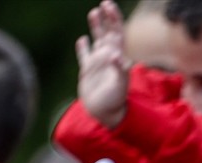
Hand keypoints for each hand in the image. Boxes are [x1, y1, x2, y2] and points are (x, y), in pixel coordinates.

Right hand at [76, 0, 129, 128]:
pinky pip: (85, 56)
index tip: (109, 6)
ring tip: (94, 13)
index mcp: (117, 57)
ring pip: (97, 41)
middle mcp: (108, 58)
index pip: (117, 33)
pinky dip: (83, 48)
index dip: (114, 19)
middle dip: (107, 19)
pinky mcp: (88, 71)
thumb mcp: (119, 84)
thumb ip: (118, 69)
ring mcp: (98, 63)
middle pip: (108, 33)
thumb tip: (116, 56)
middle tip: (103, 4)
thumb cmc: (114, 100)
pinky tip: (82, 40)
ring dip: (96, 27)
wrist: (105, 113)